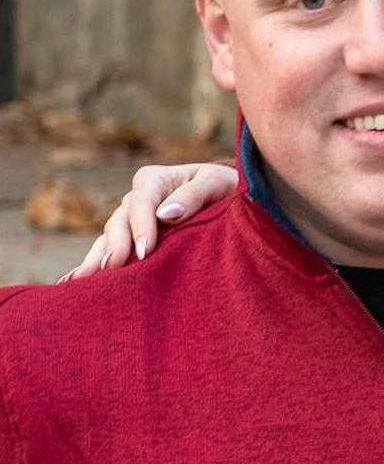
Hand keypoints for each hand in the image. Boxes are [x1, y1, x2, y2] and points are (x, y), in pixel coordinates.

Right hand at [63, 162, 239, 279]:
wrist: (226, 196)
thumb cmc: (224, 187)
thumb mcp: (215, 183)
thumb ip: (194, 195)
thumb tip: (166, 214)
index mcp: (153, 180)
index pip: (141, 203)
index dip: (141, 226)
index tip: (146, 251)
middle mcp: (135, 199)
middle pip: (118, 222)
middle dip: (115, 246)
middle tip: (114, 269)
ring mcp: (128, 219)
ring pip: (107, 239)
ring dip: (96, 260)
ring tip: (83, 281)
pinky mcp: (128, 238)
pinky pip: (106, 252)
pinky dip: (92, 265)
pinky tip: (75, 283)